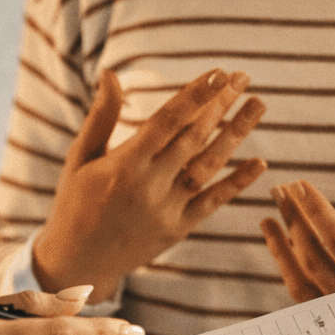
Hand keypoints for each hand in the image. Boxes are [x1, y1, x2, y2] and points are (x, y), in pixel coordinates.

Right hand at [32, 68, 267, 301]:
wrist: (77, 263)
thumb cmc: (75, 203)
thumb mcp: (80, 158)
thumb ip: (101, 116)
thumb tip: (111, 73)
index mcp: (123, 166)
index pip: (167, 122)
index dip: (195, 96)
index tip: (218, 72)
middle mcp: (148, 187)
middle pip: (194, 137)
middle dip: (220, 104)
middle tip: (243, 76)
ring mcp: (166, 210)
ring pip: (209, 165)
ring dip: (236, 133)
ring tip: (258, 104)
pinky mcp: (178, 229)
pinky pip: (213, 202)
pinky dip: (237, 182)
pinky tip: (260, 162)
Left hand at [260, 178, 334, 334]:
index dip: (317, 211)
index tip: (300, 185)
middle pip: (313, 256)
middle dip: (294, 220)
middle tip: (279, 189)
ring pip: (299, 279)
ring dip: (281, 246)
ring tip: (269, 216)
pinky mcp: (329, 325)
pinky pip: (300, 295)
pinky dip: (288, 267)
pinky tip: (281, 244)